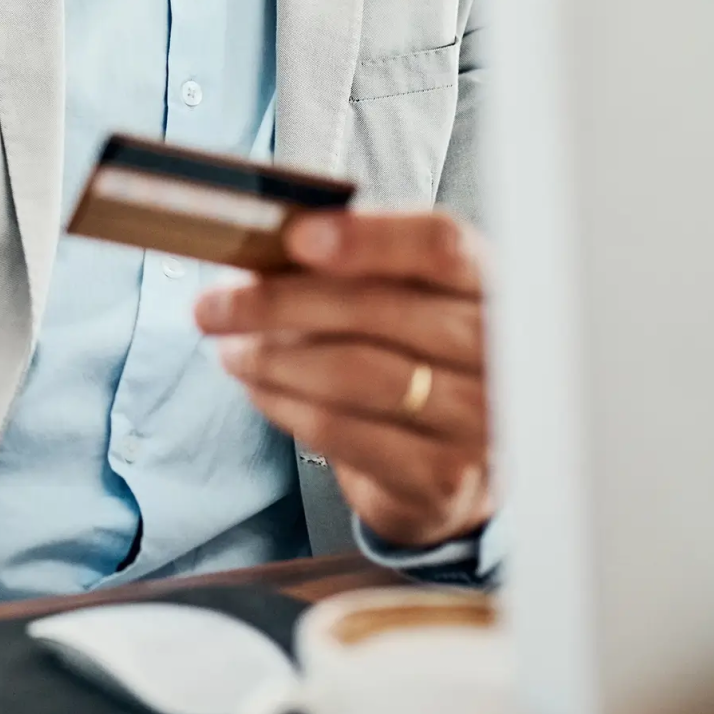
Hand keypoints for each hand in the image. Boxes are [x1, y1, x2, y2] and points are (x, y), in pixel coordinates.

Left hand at [196, 210, 490, 549]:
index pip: (440, 245)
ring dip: (272, 358)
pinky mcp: (441, 476)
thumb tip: (260, 245)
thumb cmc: (417, 357)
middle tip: (213, 305)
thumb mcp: (404, 298)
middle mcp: (500, 351)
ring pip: (354, 374)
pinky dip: (284, 404)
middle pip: (380, 310)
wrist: (462, 463)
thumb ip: (349, 265)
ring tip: (229, 348)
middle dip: (279, 303)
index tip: (294, 238)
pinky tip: (257, 388)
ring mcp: (479, 419)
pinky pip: (342, 431)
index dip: (366, 238)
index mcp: (490, 284)